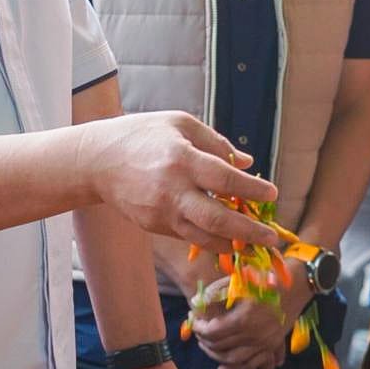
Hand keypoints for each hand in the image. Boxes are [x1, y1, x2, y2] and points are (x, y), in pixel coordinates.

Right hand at [80, 111, 278, 253]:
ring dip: (234, 244)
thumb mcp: (179, 123)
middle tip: (272, 237)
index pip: (225, 179)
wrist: (97, 161)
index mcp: (182, 158)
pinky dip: (211, 241)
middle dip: (250, 231)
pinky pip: (188, 237)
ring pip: (205, 237)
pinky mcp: (154, 225)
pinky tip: (228, 240)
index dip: (253, 189)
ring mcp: (162, 212)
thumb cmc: (141, 135)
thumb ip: (215, 142)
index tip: (272, 194)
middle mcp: (173, 190)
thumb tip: (247, 163)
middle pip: (218, 218)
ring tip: (255, 244)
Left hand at [192, 265, 309, 368]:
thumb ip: (214, 292)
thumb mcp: (238, 280)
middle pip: (222, 348)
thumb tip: (194, 302)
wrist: (297, 282)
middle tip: (199, 335)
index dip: (199, 329)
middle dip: (205, 343)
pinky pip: (254, 363)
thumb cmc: (265, 277)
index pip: (213, 332)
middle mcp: (255, 335)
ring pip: (237, 361)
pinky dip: (239, 367)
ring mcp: (267, 342)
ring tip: (209, 349)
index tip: (194, 322)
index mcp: (243, 318)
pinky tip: (227, 366)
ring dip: (219, 358)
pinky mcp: (274, 344)